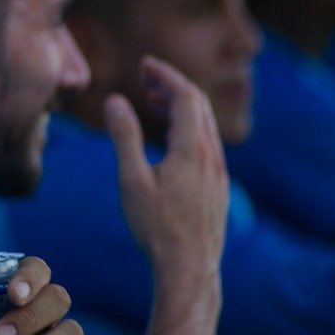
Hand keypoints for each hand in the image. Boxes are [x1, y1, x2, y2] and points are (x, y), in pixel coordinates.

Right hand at [105, 57, 227, 293]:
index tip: (144, 64)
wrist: (189, 270)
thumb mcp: (131, 180)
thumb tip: (115, 100)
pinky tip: (170, 139)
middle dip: (172, 84)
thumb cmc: (156, 228)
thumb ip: (124, 137)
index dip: (166, 75)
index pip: (186, 96)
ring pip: (205, 125)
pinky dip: (188, 127)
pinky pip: (207, 143)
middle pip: (199, 105)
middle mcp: (212, 157)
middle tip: (145, 76)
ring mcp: (219, 173)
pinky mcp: (218, 188)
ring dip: (181, 106)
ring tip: (154, 101)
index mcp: (192, 150)